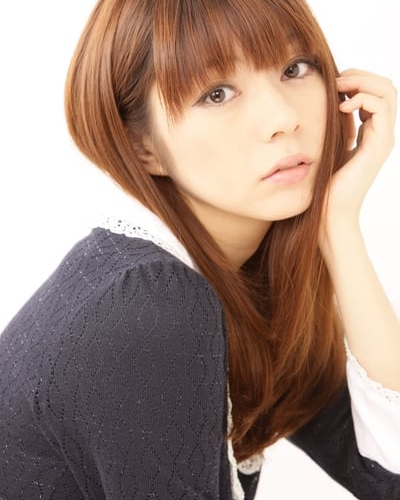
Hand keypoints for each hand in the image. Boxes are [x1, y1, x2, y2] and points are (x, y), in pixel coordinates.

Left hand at [322, 69, 396, 235]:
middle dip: (362, 75)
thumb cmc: (324, 183)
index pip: (376, 92)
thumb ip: (335, 126)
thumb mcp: (329, 146)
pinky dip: (362, 99)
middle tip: (338, 79)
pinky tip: (342, 107)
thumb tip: (329, 102)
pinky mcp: (379, 145)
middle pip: (386, 87)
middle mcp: (381, 133)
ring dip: (363, 82)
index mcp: (371, 132)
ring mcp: (383, 139)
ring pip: (388, 92)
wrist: (330, 210)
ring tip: (340, 88)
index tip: (334, 82)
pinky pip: (381, 108)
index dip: (358, 80)